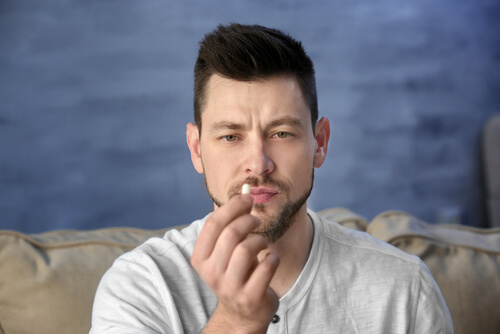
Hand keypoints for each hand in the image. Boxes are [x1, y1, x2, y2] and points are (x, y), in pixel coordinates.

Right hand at [191, 194, 279, 333]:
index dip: (232, 206)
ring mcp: (230, 287)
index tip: (247, 198)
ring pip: (246, 249)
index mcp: (200, 258)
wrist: (243, 312)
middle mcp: (211, 273)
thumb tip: (245, 192)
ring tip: (262, 244)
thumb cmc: (237, 271)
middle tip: (257, 220)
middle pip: (231, 234)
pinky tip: (270, 260)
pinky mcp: (250, 297)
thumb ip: (232, 222)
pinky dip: (273, 258)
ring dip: (260, 240)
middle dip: (248, 220)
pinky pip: (266, 266)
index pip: (213, 224)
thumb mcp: (227, 249)